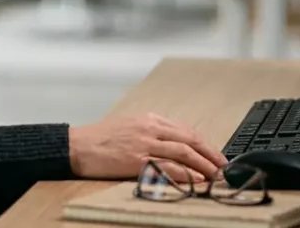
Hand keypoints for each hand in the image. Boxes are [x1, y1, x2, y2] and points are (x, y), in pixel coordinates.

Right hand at [68, 113, 227, 181]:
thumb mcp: (130, 127)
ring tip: (216, 175)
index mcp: (149, 119)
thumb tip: (174, 146)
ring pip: (182, 153)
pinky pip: (166, 167)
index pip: (185, 131)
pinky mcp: (136, 160)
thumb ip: (151, 133)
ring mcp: (143, 144)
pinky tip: (196, 180)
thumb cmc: (100, 139)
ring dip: (203, 165)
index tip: (217, 155)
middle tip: (224, 166)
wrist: (76, 145)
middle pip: (189, 140)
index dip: (204, 144)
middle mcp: (149, 128)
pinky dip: (184, 173)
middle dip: (210, 154)